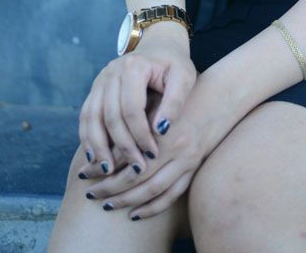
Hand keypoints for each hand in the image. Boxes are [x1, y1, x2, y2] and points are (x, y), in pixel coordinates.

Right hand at [77, 24, 196, 178]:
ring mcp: (100, 79)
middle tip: (135, 169)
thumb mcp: (184, 78)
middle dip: (122, 146)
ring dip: (98, 146)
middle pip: (110, 116)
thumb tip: (161, 131)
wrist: (160, 47)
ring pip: (92, 117)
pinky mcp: (95, 89)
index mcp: (134, 66)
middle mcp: (112, 71)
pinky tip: (95, 157)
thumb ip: (174, 102)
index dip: (141, 135)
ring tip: (108, 170)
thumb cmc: (175, 65)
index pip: (132, 108)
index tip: (152, 155)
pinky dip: (88, 137)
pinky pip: (86, 116)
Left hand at [78, 66, 248, 219]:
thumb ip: (139, 118)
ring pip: (151, 190)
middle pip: (135, 177)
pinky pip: (171, 196)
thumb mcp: (160, 98)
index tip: (85, 170)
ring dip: (127, 201)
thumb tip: (106, 141)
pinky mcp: (194, 168)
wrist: (221, 94)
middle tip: (90, 193)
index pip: (126, 153)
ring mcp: (187, 160)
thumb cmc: (186, 92)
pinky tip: (135, 213)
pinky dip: (151, 208)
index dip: (104, 164)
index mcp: (162, 129)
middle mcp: (175, 148)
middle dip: (110, 187)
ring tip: (107, 204)